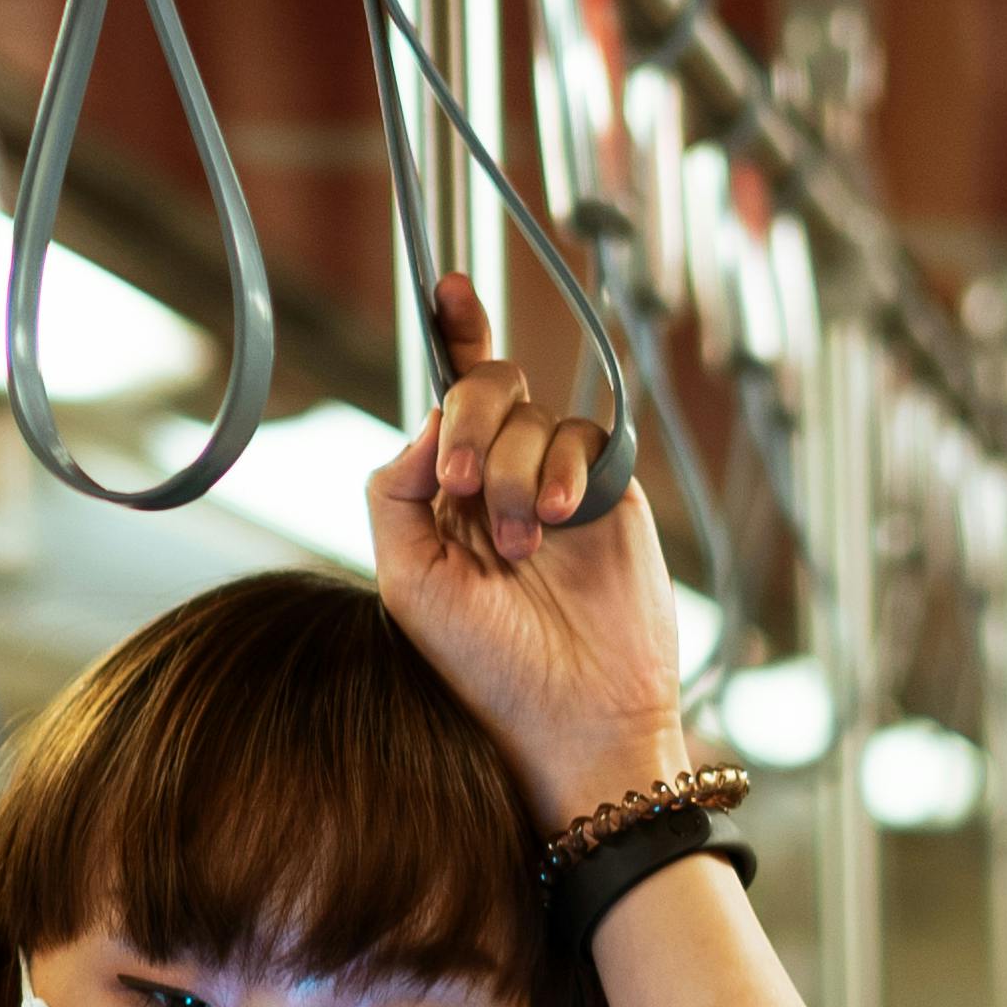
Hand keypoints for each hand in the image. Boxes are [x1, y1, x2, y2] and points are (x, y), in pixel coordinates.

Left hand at [366, 275, 690, 829]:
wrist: (576, 719)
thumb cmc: (487, 670)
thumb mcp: (409, 584)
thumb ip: (396, 492)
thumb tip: (426, 415)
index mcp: (446, 499)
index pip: (445, 402)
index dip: (452, 337)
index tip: (447, 286)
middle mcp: (501, 481)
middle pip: (485, 390)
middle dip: (473, 420)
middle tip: (465, 482)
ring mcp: (558, 485)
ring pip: (534, 416)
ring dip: (519, 471)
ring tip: (525, 545)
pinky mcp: (610, 495)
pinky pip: (588, 437)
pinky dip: (566, 467)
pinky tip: (561, 518)